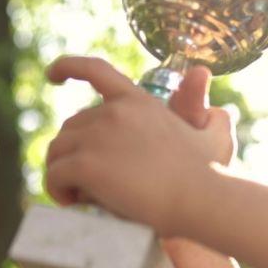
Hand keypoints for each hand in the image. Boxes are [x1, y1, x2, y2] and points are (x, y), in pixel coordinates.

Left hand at [43, 56, 226, 236]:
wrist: (202, 200)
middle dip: (72, 151)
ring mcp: (98, 137)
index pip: (96, 70)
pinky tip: (71, 201)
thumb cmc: (210, 176)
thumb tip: (214, 111)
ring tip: (78, 194)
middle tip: (86, 180)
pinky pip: (55, 175)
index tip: (52, 75)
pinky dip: (57, 189)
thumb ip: (212, 119)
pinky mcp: (86, 165)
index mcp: (139, 102)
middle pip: (70, 126)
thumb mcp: (215, 137)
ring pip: (57, 151)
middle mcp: (114, 113)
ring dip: (62, 172)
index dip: (68, 67)